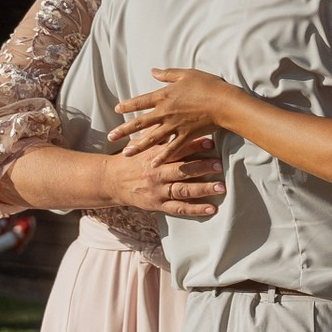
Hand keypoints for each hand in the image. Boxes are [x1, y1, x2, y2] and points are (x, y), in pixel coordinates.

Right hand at [105, 134, 224, 218]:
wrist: (110, 180)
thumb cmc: (131, 160)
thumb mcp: (141, 146)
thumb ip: (158, 136)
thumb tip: (176, 121)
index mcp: (153, 157)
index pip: (175, 150)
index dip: (193, 146)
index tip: (210, 141)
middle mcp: (157, 174)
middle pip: (181, 170)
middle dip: (201, 167)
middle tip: (219, 164)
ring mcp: (158, 191)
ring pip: (183, 190)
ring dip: (203, 189)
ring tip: (221, 186)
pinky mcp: (159, 205)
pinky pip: (179, 209)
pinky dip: (196, 210)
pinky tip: (211, 209)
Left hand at [111, 68, 233, 154]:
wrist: (224, 103)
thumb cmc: (208, 85)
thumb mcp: (186, 74)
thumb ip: (167, 74)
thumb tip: (152, 71)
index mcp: (163, 96)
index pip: (140, 101)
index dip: (127, 105)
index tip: (117, 109)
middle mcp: (165, 112)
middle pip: (140, 122)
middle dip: (124, 130)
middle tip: (111, 137)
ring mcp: (175, 126)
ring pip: (152, 138)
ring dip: (138, 146)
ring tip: (126, 153)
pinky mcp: (187, 136)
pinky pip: (172, 148)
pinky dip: (163, 156)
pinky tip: (154, 163)